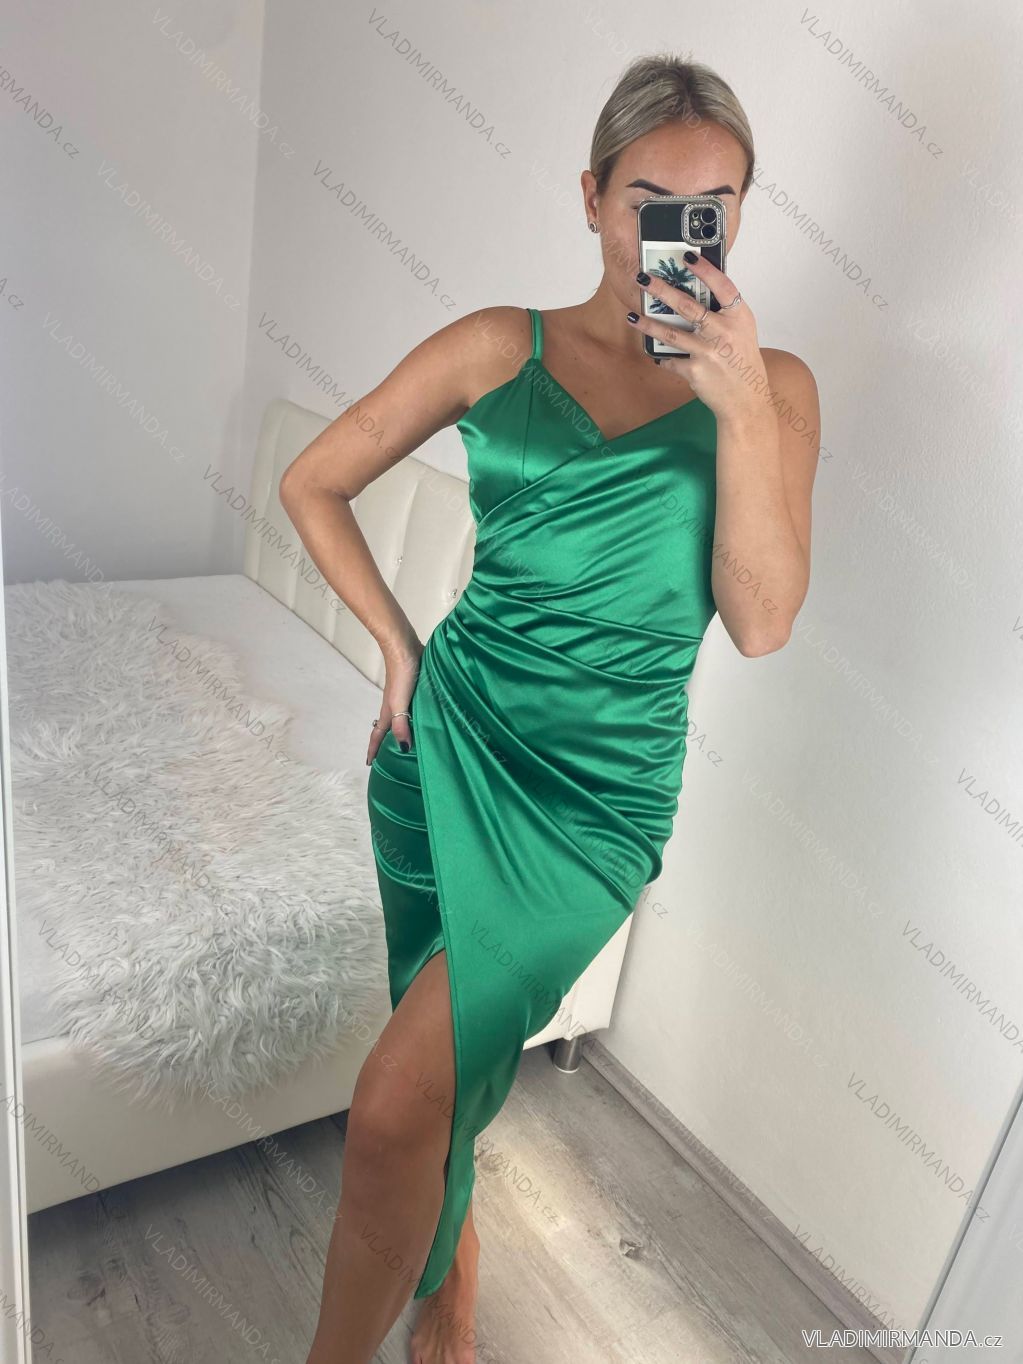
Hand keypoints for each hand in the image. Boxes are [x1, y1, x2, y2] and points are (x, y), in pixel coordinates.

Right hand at [366, 639, 423, 765]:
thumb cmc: (402, 674)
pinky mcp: (413, 685)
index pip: (377, 734)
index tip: (369, 763)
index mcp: (389, 711)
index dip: (373, 749)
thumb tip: (403, 748)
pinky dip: (414, 715)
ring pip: (401, 716)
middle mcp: (395, 705)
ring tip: (408, 739)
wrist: (403, 646)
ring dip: (401, 728)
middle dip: (386, 741)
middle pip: (388, 727)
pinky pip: (412, 706)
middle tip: (388, 756)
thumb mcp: (401, 702)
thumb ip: (402, 724)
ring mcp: (403, 695)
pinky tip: (424, 715)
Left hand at [629, 256, 766, 421]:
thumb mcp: (742, 331)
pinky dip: (663, 358)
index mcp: (739, 317)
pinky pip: (671, 360)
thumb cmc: (743, 362)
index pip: (722, 286)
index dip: (705, 270)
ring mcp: (708, 352)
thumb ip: (724, 312)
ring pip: (671, 334)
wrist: (746, 400)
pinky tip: (655, 354)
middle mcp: (724, 332)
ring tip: (633, 317)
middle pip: (687, 306)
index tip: (687, 256)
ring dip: (649, 324)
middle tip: (643, 279)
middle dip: (661, 290)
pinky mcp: (695, 371)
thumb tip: (696, 291)